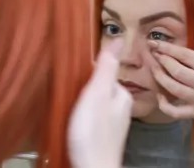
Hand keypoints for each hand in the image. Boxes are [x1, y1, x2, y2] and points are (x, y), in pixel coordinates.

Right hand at [68, 39, 132, 167]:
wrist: (92, 167)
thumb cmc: (93, 132)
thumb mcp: (97, 93)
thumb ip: (106, 68)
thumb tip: (119, 39)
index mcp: (122, 94)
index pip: (105, 73)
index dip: (88, 74)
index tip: (75, 78)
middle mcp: (122, 107)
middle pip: (101, 88)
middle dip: (85, 89)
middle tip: (70, 94)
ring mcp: (114, 122)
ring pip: (97, 103)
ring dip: (84, 102)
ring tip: (71, 107)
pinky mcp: (104, 134)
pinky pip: (94, 117)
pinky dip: (84, 116)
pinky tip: (76, 121)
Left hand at [148, 27, 193, 132]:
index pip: (186, 55)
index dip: (169, 48)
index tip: (156, 43)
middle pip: (177, 70)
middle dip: (162, 60)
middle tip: (152, 52)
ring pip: (173, 88)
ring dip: (160, 77)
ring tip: (153, 68)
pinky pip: (174, 111)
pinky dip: (164, 105)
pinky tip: (159, 95)